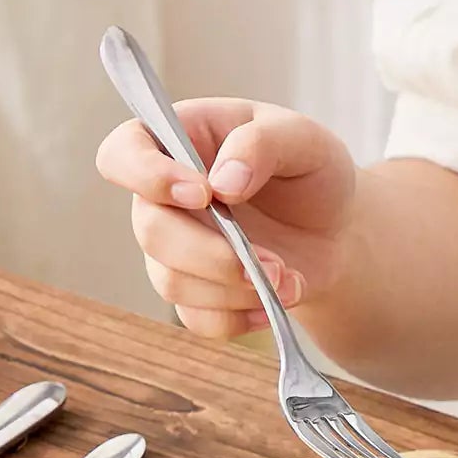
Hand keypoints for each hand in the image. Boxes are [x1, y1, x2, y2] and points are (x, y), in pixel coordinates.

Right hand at [96, 98, 356, 338]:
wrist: (334, 229)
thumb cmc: (310, 170)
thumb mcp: (301, 138)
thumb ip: (260, 144)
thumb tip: (222, 184)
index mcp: (179, 142)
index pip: (122, 154)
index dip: (146, 176)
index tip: (203, 194)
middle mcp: (164, 199)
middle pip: (151, 231)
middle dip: (211, 254)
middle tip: (270, 262)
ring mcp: (175, 250)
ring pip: (172, 282)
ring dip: (234, 289)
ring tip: (287, 279)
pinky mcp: (195, 295)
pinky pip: (197, 319)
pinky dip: (240, 318)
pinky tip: (276, 301)